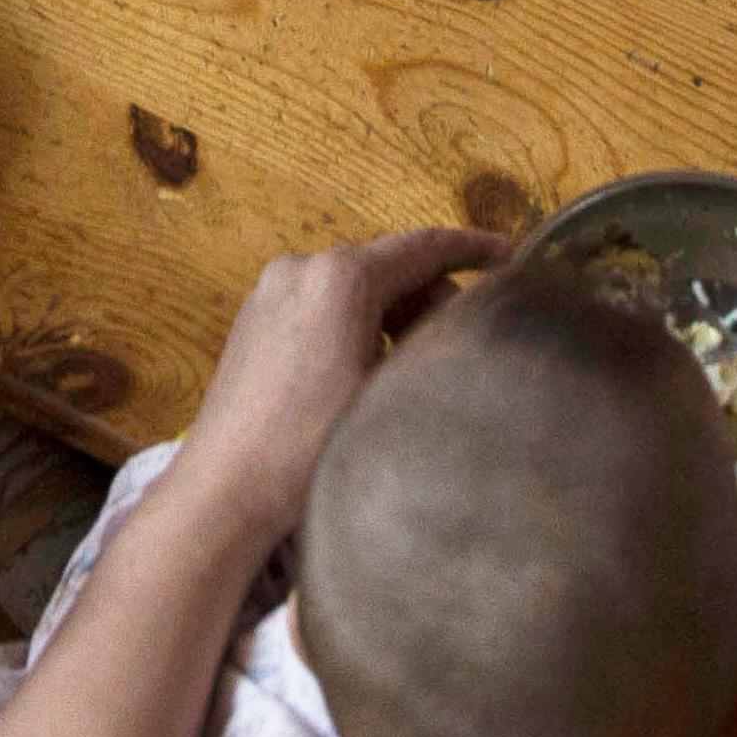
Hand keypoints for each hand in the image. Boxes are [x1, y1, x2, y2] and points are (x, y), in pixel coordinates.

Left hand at [169, 227, 510, 550]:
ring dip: (393, 312)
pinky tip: (370, 369)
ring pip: (354, 285)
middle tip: (463, 337)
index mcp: (339, 278)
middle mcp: (300, 268)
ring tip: (418, 363)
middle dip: (431, 293)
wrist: (225, 490)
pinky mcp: (254, 317)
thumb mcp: (387, 393)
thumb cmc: (308, 448)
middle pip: (387, 264)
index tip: (510, 258)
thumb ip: (431, 343)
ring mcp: (271, 290)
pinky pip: (321, 303)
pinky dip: (356, 321)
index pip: (423, 246)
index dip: (473, 249)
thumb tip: (466, 321)